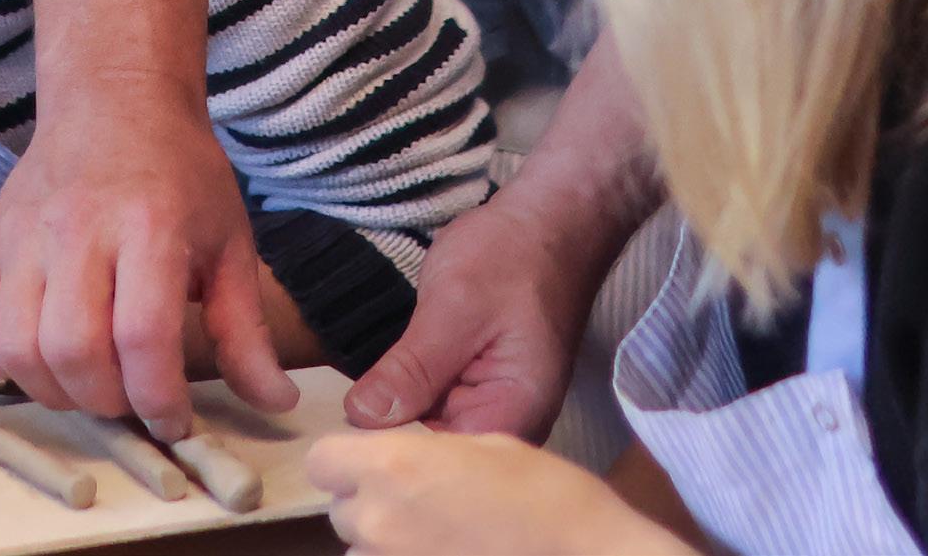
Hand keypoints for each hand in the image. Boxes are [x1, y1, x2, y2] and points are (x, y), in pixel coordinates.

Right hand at [0, 98, 295, 439]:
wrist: (115, 98)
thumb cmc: (179, 174)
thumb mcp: (229, 241)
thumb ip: (245, 329)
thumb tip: (276, 402)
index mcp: (150, 223)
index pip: (144, 335)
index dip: (159, 398)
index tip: (176, 419)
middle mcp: (79, 226)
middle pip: (75, 348)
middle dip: (107, 400)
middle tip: (131, 397)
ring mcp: (24, 232)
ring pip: (17, 345)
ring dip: (54, 388)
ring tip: (88, 381)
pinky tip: (38, 354)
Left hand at [307, 429, 683, 555]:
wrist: (601, 551)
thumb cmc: (553, 478)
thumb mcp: (487, 408)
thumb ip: (413, 389)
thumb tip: (365, 409)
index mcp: (398, 470)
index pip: (326, 463)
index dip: (348, 453)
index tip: (376, 450)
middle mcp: (388, 530)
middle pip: (345, 512)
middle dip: (374, 495)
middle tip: (426, 481)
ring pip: (367, 553)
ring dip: (392, 537)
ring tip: (449, 521)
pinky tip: (458, 547)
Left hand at [343, 186, 603, 438]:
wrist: (546, 222)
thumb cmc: (511, 257)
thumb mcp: (455, 307)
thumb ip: (413, 368)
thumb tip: (361, 418)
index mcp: (512, 420)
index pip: (443, 467)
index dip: (390, 460)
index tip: (342, 449)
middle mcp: (505, 430)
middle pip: (434, 457)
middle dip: (386, 442)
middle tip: (334, 427)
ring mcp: (489, 411)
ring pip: (426, 432)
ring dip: (390, 419)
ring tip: (344, 410)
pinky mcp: (473, 390)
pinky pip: (431, 408)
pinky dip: (404, 399)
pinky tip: (372, 393)